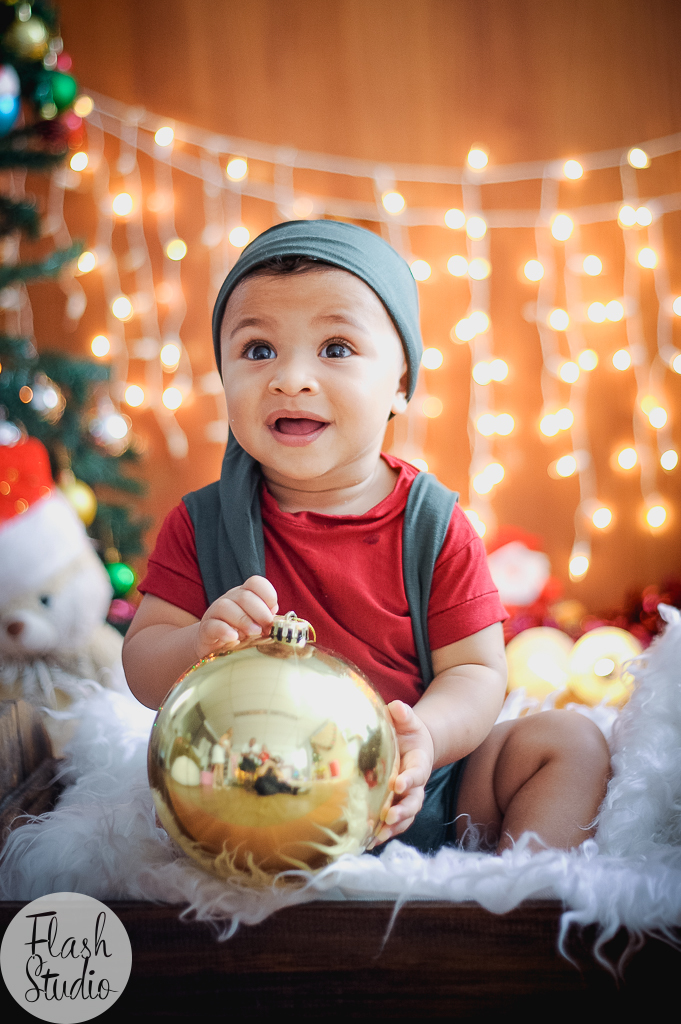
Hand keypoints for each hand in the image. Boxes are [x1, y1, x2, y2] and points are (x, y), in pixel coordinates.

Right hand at [196, 576, 277, 658]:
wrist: (214, 647)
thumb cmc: (241, 633)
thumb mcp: (257, 624)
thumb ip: (268, 619)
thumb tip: (280, 621)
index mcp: (245, 595)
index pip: (256, 583)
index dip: (268, 594)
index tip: (274, 611)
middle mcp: (230, 599)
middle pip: (244, 595)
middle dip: (259, 611)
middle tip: (266, 628)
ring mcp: (215, 612)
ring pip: (225, 606)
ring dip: (243, 620)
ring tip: (254, 633)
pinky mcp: (205, 629)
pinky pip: (212, 625)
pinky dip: (224, 630)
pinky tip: (234, 638)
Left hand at [370, 700, 433, 847]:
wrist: (414, 747)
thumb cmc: (408, 732)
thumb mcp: (408, 720)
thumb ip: (404, 715)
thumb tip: (397, 708)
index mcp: (419, 762)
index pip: (417, 773)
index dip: (409, 780)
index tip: (398, 784)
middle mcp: (416, 784)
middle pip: (414, 801)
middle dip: (403, 810)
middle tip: (389, 817)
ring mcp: (407, 798)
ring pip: (405, 817)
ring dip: (393, 828)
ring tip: (377, 836)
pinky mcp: (397, 806)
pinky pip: (393, 824)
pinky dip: (383, 833)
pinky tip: (368, 841)